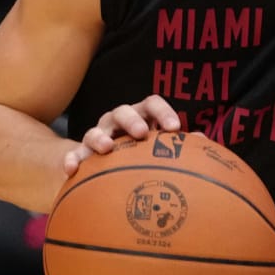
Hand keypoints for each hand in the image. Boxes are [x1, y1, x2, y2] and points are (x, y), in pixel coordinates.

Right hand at [62, 95, 180, 176]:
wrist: (107, 163)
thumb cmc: (142, 152)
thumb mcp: (158, 147)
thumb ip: (177, 145)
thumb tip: (203, 142)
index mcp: (141, 117)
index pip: (151, 104)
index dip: (163, 112)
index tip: (174, 128)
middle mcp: (118, 122)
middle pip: (123, 112)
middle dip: (132, 120)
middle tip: (142, 133)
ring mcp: (99, 135)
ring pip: (96, 130)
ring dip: (100, 137)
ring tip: (106, 148)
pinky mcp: (82, 152)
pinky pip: (74, 154)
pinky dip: (72, 159)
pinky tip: (71, 170)